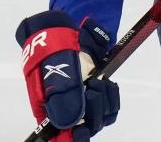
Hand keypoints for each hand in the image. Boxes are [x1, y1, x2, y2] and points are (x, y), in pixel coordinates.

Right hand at [16, 10, 119, 140]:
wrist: (64, 29)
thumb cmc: (54, 50)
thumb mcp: (57, 71)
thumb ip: (64, 98)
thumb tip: (70, 126)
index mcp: (49, 109)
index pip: (61, 135)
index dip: (73, 137)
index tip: (81, 131)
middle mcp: (66, 109)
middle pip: (85, 128)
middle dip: (93, 110)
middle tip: (91, 87)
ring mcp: (82, 101)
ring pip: (100, 118)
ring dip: (103, 101)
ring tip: (97, 81)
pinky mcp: (95, 92)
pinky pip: (110, 106)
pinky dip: (110, 95)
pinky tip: (106, 82)